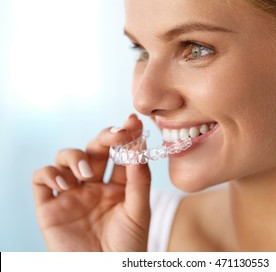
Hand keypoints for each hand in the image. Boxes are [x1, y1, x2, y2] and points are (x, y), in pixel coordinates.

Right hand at [32, 114, 150, 250]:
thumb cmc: (127, 248)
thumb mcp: (139, 211)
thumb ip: (139, 180)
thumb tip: (139, 146)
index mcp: (117, 186)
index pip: (120, 153)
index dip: (126, 136)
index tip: (133, 122)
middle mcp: (93, 186)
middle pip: (94, 149)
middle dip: (105, 137)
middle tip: (116, 136)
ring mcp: (71, 195)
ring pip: (66, 158)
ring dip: (76, 157)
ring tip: (88, 174)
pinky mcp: (50, 207)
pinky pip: (41, 179)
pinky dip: (50, 173)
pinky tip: (66, 183)